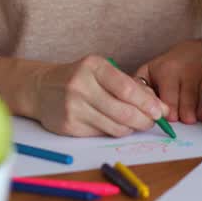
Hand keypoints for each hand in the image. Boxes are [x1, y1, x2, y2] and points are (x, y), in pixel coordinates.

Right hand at [31, 55, 168, 136]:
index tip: (160, 111)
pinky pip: (101, 134)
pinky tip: (115, 125)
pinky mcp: (69, 126)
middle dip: (144, 120)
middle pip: (123, 111)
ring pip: (114, 126)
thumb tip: (159, 106)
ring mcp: (73, 107)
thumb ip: (129, 85)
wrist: (41, 89)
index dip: (147, 103)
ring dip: (131, 128)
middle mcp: (81, 86)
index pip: (126, 88)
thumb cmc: (81, 78)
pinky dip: (114, 131)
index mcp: (93, 66)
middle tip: (153, 121)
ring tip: (137, 123)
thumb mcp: (102, 71)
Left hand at [134, 38, 201, 123]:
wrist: (198, 50)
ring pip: (200, 104)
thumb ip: (138, 86)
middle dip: (183, 116)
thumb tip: (132, 106)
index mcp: (165, 69)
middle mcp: (185, 70)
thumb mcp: (149, 71)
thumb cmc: (169, 66)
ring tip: (191, 117)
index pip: (167, 101)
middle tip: (183, 119)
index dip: (168, 113)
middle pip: (185, 106)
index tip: (169, 117)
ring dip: (196, 115)